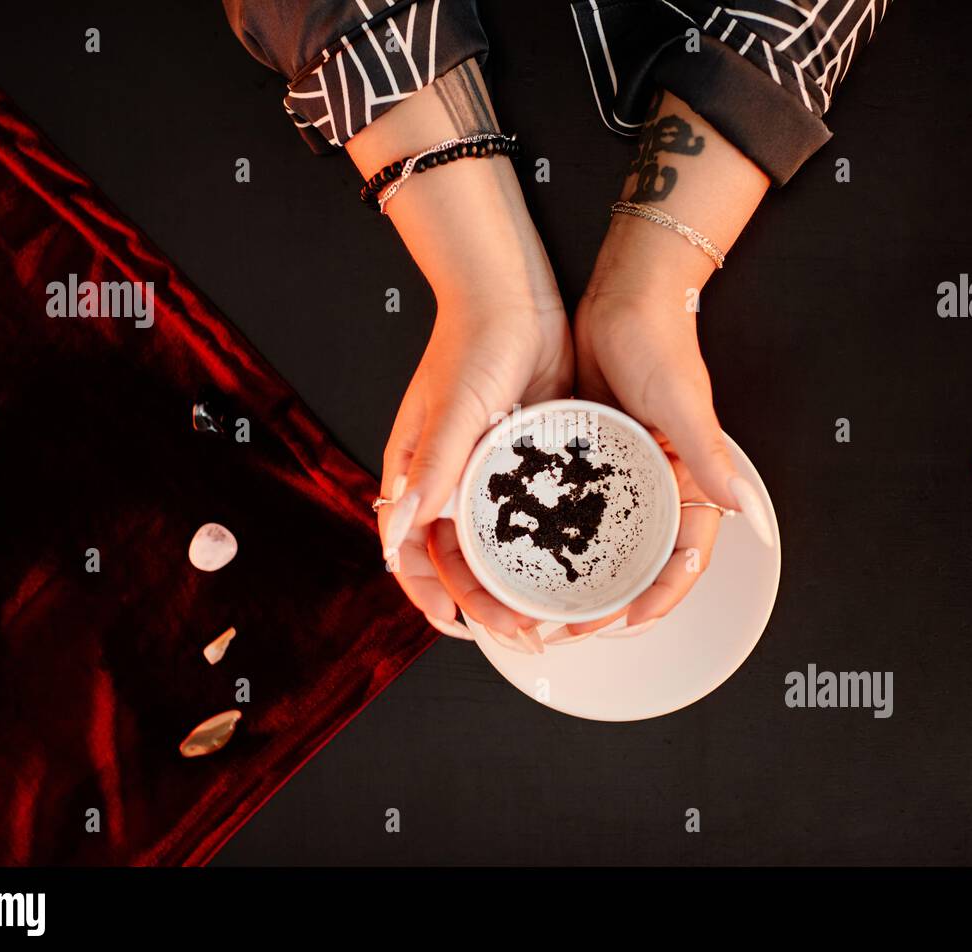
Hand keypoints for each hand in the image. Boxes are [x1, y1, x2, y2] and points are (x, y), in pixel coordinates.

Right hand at [378, 288, 571, 649]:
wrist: (517, 297)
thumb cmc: (471, 344)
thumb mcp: (453, 413)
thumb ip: (430, 473)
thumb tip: (396, 538)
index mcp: (417, 476)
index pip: (413, 554)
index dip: (432, 598)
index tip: (460, 629)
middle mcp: (451, 483)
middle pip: (461, 563)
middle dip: (486, 606)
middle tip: (525, 635)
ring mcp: (492, 476)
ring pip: (500, 550)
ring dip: (518, 586)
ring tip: (551, 618)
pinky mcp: (531, 464)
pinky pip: (535, 517)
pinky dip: (546, 548)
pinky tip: (574, 570)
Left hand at [553, 88, 774, 641]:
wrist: (622, 295)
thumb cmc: (659, 341)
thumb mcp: (683, 402)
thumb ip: (709, 456)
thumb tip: (746, 508)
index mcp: (688, 480)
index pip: (683, 556)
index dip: (661, 596)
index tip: (627, 622)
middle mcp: (656, 484)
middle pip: (638, 561)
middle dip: (610, 601)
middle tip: (571, 627)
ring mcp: (617, 474)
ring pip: (602, 543)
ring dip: (578, 578)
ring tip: (544, 606)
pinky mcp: (585, 457)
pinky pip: (571, 508)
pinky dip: (555, 537)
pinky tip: (526, 555)